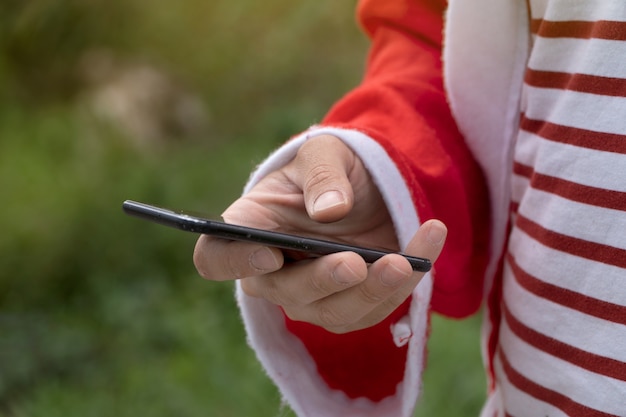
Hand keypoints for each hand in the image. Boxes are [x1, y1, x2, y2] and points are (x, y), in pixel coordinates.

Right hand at [193, 134, 446, 332]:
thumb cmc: (329, 169)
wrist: (365, 188)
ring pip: (335, 311)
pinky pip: (377, 307)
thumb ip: (322, 174)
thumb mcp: (325, 153)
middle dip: (320, 282)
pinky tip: (429, 240)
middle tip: (352, 263)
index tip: (268, 256)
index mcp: (250, 228)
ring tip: (403, 262)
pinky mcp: (352, 305)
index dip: (235, 263)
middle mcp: (273, 271)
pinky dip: (407, 280)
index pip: (217, 258)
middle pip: (284, 293)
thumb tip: (330, 211)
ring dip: (371, 291)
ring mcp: (313, 295)